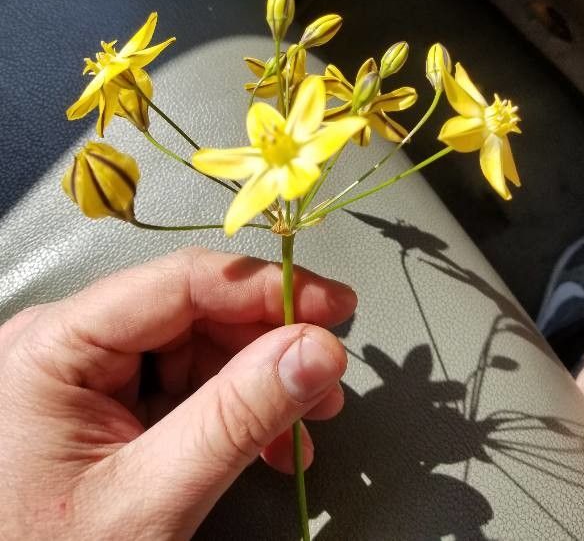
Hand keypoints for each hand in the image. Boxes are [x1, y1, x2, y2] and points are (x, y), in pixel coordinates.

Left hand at [0, 247, 355, 539]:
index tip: (334, 306)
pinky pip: (182, 386)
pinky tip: (268, 442)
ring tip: (302, 426)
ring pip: (199, 350)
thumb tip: (317, 349)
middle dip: (269, 348)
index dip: (267, 287)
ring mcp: (84, 373)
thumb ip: (238, 417)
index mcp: (54, 344)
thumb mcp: (150, 498)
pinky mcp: (102, 404)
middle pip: (195, 313)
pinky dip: (232, 412)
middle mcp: (66, 342)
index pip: (181, 280)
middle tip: (326, 379)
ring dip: (259, 386)